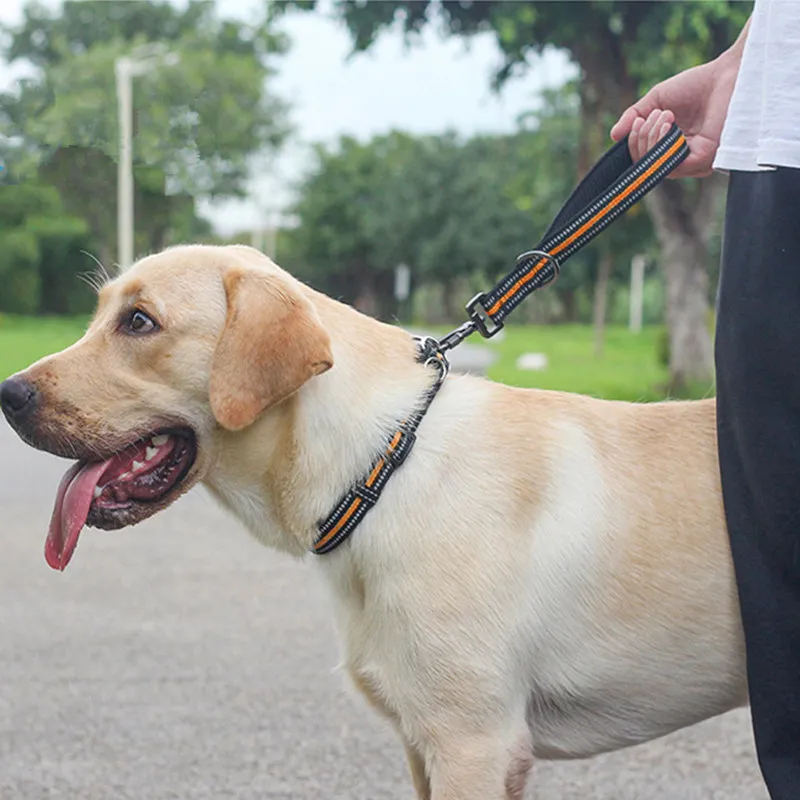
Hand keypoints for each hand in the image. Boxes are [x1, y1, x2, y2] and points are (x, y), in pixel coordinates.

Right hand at [610, 58, 737, 178]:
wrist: (728, 74)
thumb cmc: (696, 86)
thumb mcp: (656, 101)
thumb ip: (634, 117)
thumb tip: (613, 136)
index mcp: (670, 148)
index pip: (642, 161)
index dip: (633, 145)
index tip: (636, 120)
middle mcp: (682, 160)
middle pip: (645, 168)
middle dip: (640, 141)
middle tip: (653, 116)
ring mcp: (694, 163)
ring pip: (656, 168)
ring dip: (651, 141)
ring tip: (664, 115)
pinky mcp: (705, 160)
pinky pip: (673, 165)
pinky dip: (663, 146)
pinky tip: (668, 125)